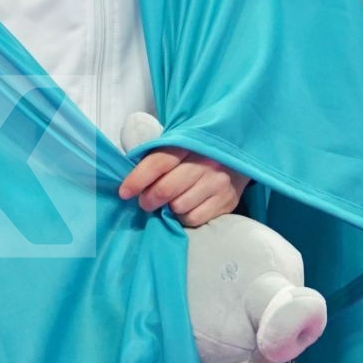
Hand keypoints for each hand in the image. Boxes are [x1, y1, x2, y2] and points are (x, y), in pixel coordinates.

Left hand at [118, 146, 251, 227]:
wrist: (238, 156)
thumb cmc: (199, 152)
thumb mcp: (180, 144)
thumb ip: (158, 155)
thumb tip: (130, 177)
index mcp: (189, 143)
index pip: (158, 162)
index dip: (137, 179)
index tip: (124, 192)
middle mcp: (206, 162)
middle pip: (166, 189)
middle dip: (148, 199)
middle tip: (145, 202)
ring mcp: (218, 182)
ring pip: (178, 206)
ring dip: (169, 208)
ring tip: (172, 201)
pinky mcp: (227, 201)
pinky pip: (193, 219)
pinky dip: (184, 217)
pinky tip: (187, 207)